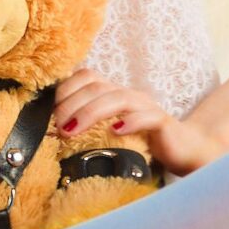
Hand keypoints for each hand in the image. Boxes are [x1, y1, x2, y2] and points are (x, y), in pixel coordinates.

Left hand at [49, 68, 213, 177]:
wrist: (182, 151)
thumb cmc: (140, 143)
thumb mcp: (108, 133)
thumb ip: (86, 128)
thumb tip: (51, 132)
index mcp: (113, 93)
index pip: (86, 77)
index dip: (64, 90)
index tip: (47, 113)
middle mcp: (129, 95)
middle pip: (96, 87)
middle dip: (71, 105)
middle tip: (56, 127)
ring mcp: (146, 107)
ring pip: (118, 98)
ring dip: (90, 112)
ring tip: (72, 130)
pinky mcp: (162, 123)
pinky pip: (147, 116)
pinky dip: (130, 121)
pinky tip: (115, 130)